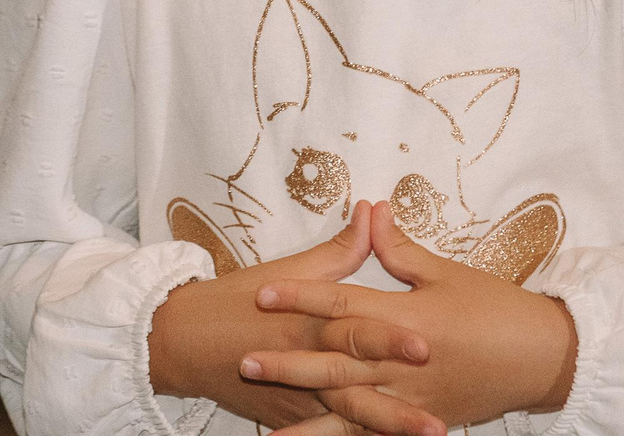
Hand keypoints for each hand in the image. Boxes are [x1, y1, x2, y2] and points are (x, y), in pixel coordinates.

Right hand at [150, 202, 428, 427]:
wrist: (185, 341)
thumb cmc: (238, 299)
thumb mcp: (290, 269)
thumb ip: (340, 248)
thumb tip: (375, 211)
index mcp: (309, 322)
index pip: (356, 330)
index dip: (390, 339)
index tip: (427, 345)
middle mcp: (307, 363)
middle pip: (358, 387)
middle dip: (397, 407)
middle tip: (437, 422)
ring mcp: (299, 396)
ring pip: (349, 418)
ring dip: (387, 430)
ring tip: (428, 435)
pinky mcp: (292, 415)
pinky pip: (328, 432)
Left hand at [247, 201, 576, 433]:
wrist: (542, 358)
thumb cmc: (496, 308)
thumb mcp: (447, 272)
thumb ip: (399, 247)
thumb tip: (368, 209)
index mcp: (408, 317)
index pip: (344, 306)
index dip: (302, 298)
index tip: (263, 293)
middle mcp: (405, 362)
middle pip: (337, 362)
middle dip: (289, 362)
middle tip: (245, 359)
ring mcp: (413, 399)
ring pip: (351, 408)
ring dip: (308, 413)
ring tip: (268, 422)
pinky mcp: (423, 422)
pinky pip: (375, 433)